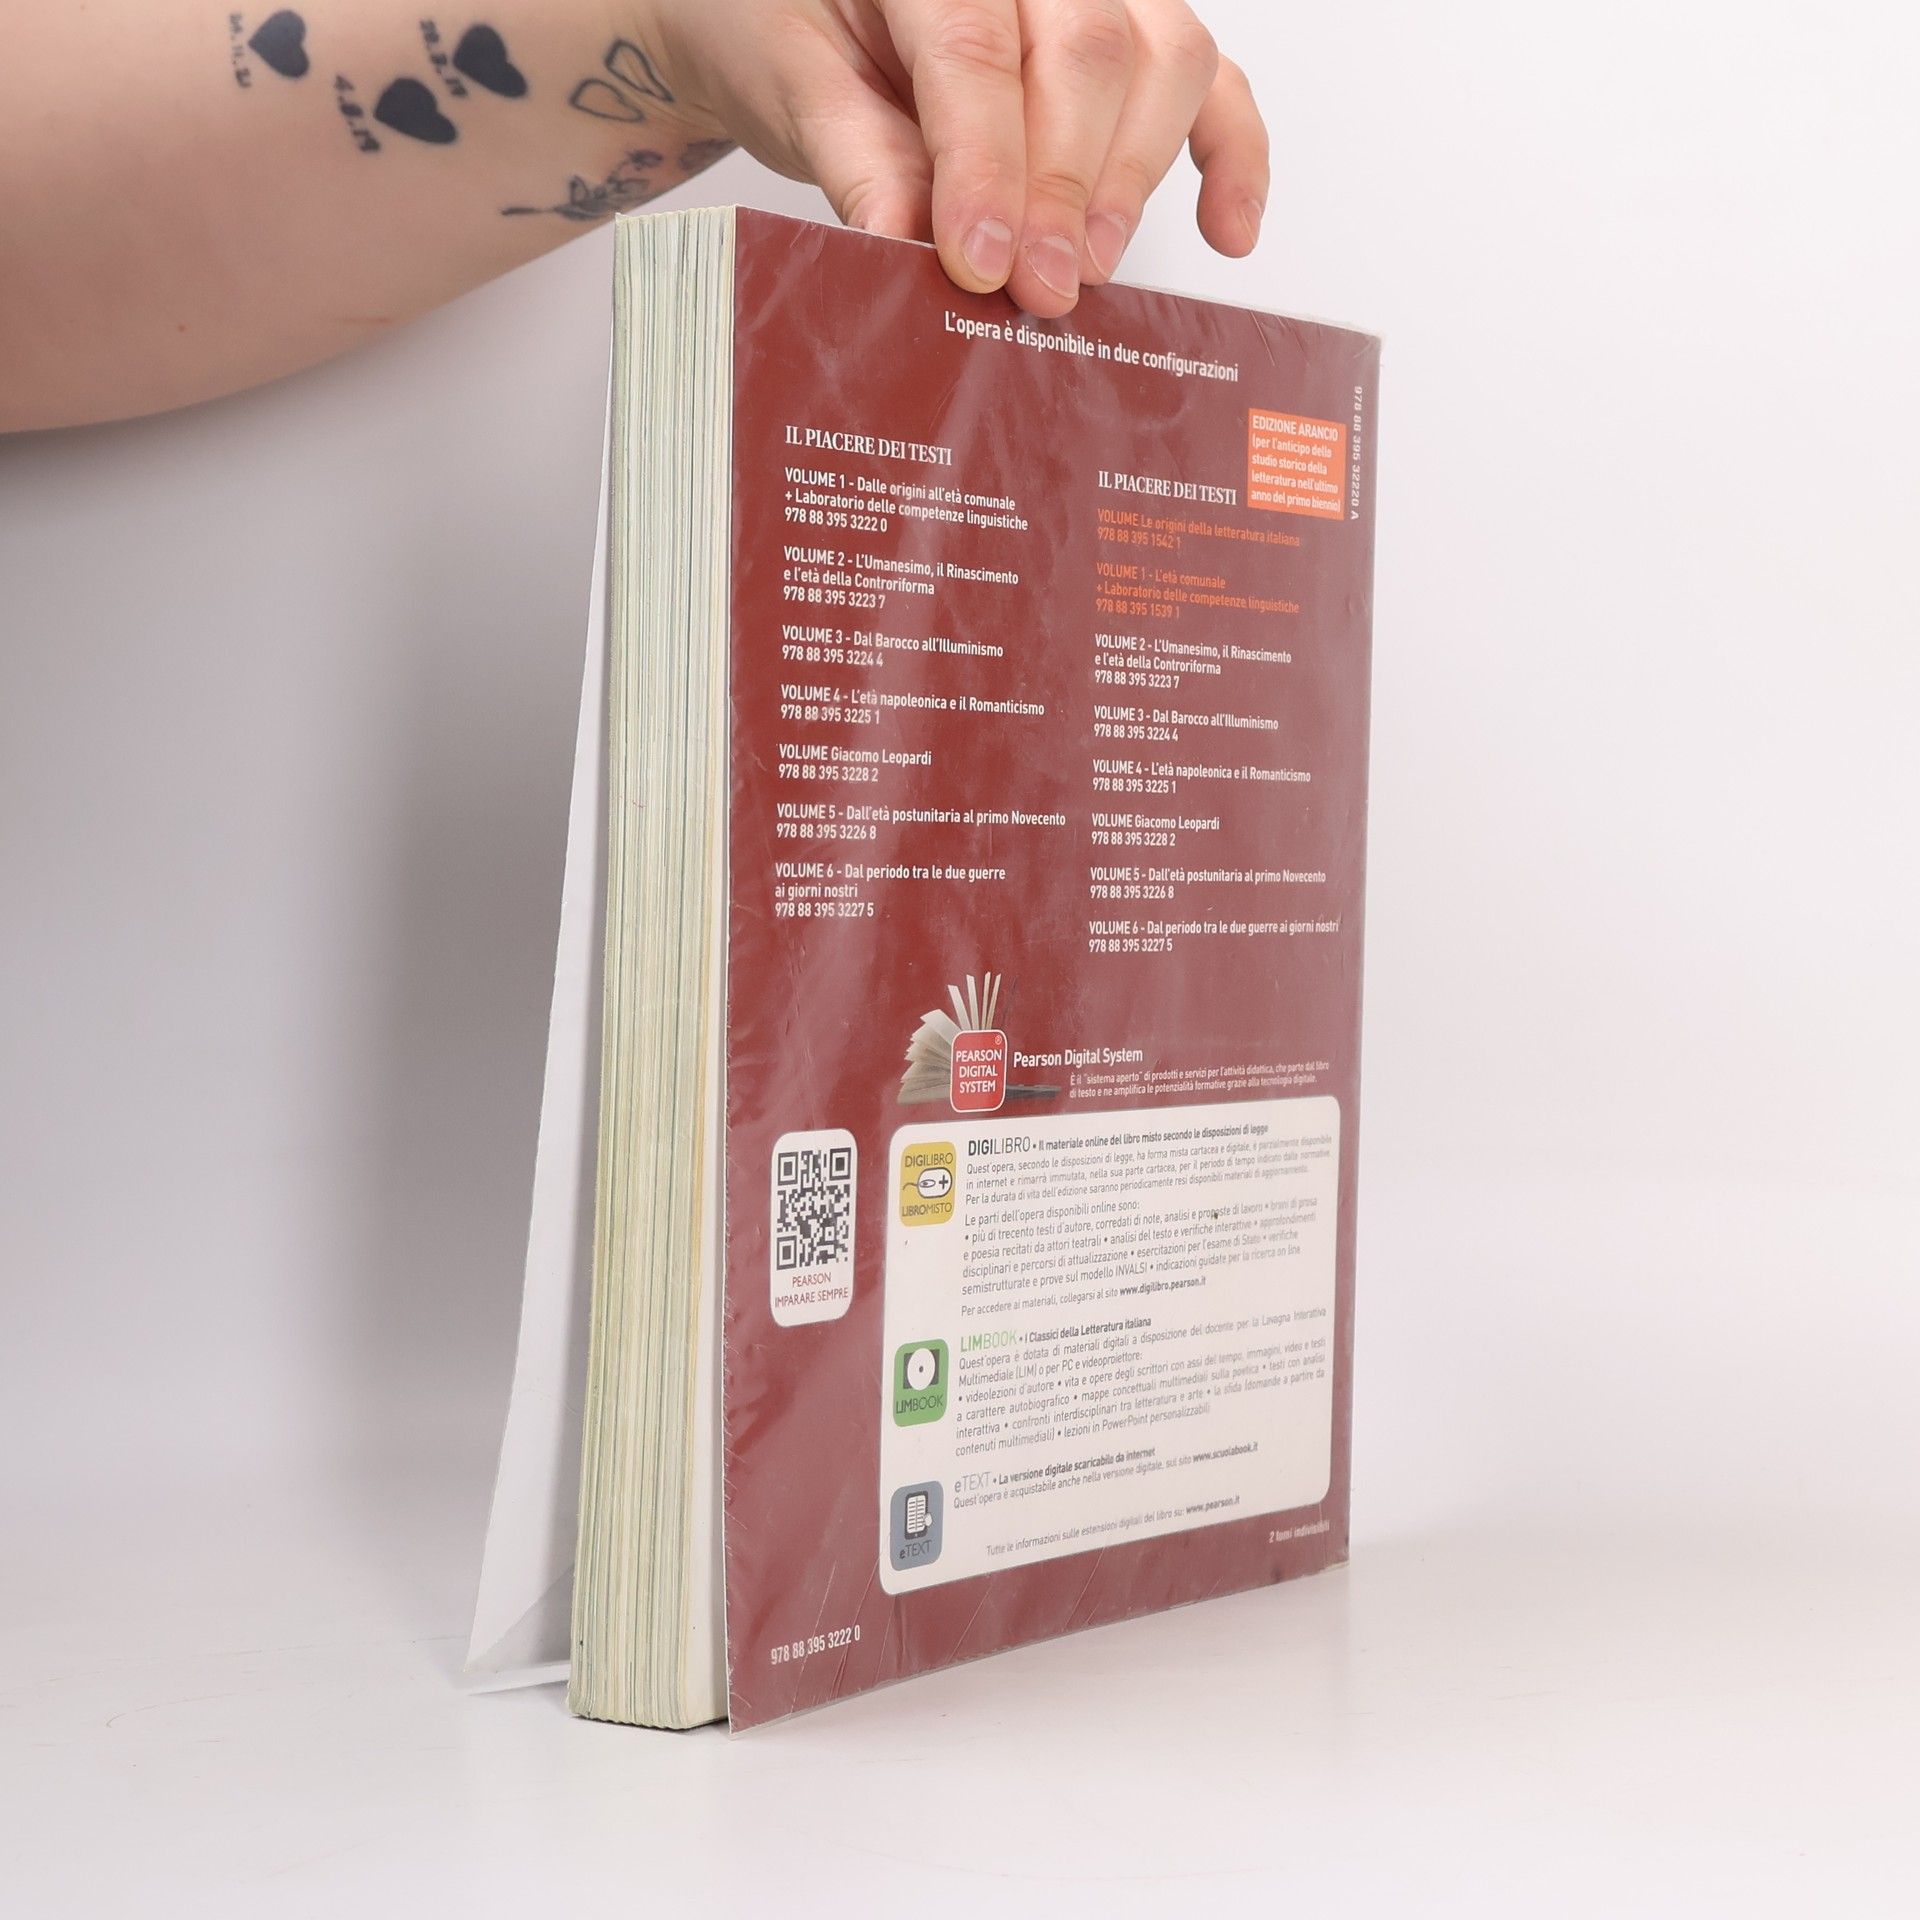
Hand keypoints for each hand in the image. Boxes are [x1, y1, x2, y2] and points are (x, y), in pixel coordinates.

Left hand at [647, 0, 1268, 312]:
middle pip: (1090, 52)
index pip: (979, 50)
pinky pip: (1210, 80)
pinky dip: (1233, 155)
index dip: (988, 167)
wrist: (791, 5)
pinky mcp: (1132, 34)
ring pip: (1162, 58)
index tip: (981, 265)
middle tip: (1040, 290)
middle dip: (1066, 189)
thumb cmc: (787, 25)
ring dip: (1131, 179)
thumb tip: (908, 250)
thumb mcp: (793, 85)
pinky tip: (1227, 233)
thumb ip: (859, 161)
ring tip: (1087, 270)